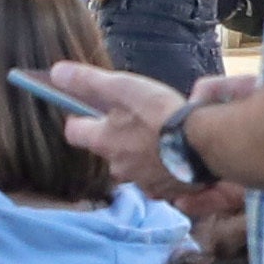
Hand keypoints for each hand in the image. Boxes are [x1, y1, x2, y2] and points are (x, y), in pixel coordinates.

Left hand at [36, 58, 183, 196]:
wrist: (206, 146)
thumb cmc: (164, 115)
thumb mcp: (124, 88)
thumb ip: (89, 81)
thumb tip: (57, 72)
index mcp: (103, 142)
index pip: (74, 133)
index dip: (81, 119)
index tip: (90, 111)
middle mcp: (117, 167)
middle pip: (107, 150)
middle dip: (117, 137)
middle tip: (137, 120)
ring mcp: (141, 181)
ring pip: (133, 165)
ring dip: (141, 153)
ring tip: (161, 136)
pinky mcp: (164, 191)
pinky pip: (156, 179)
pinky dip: (162, 168)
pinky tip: (175, 154)